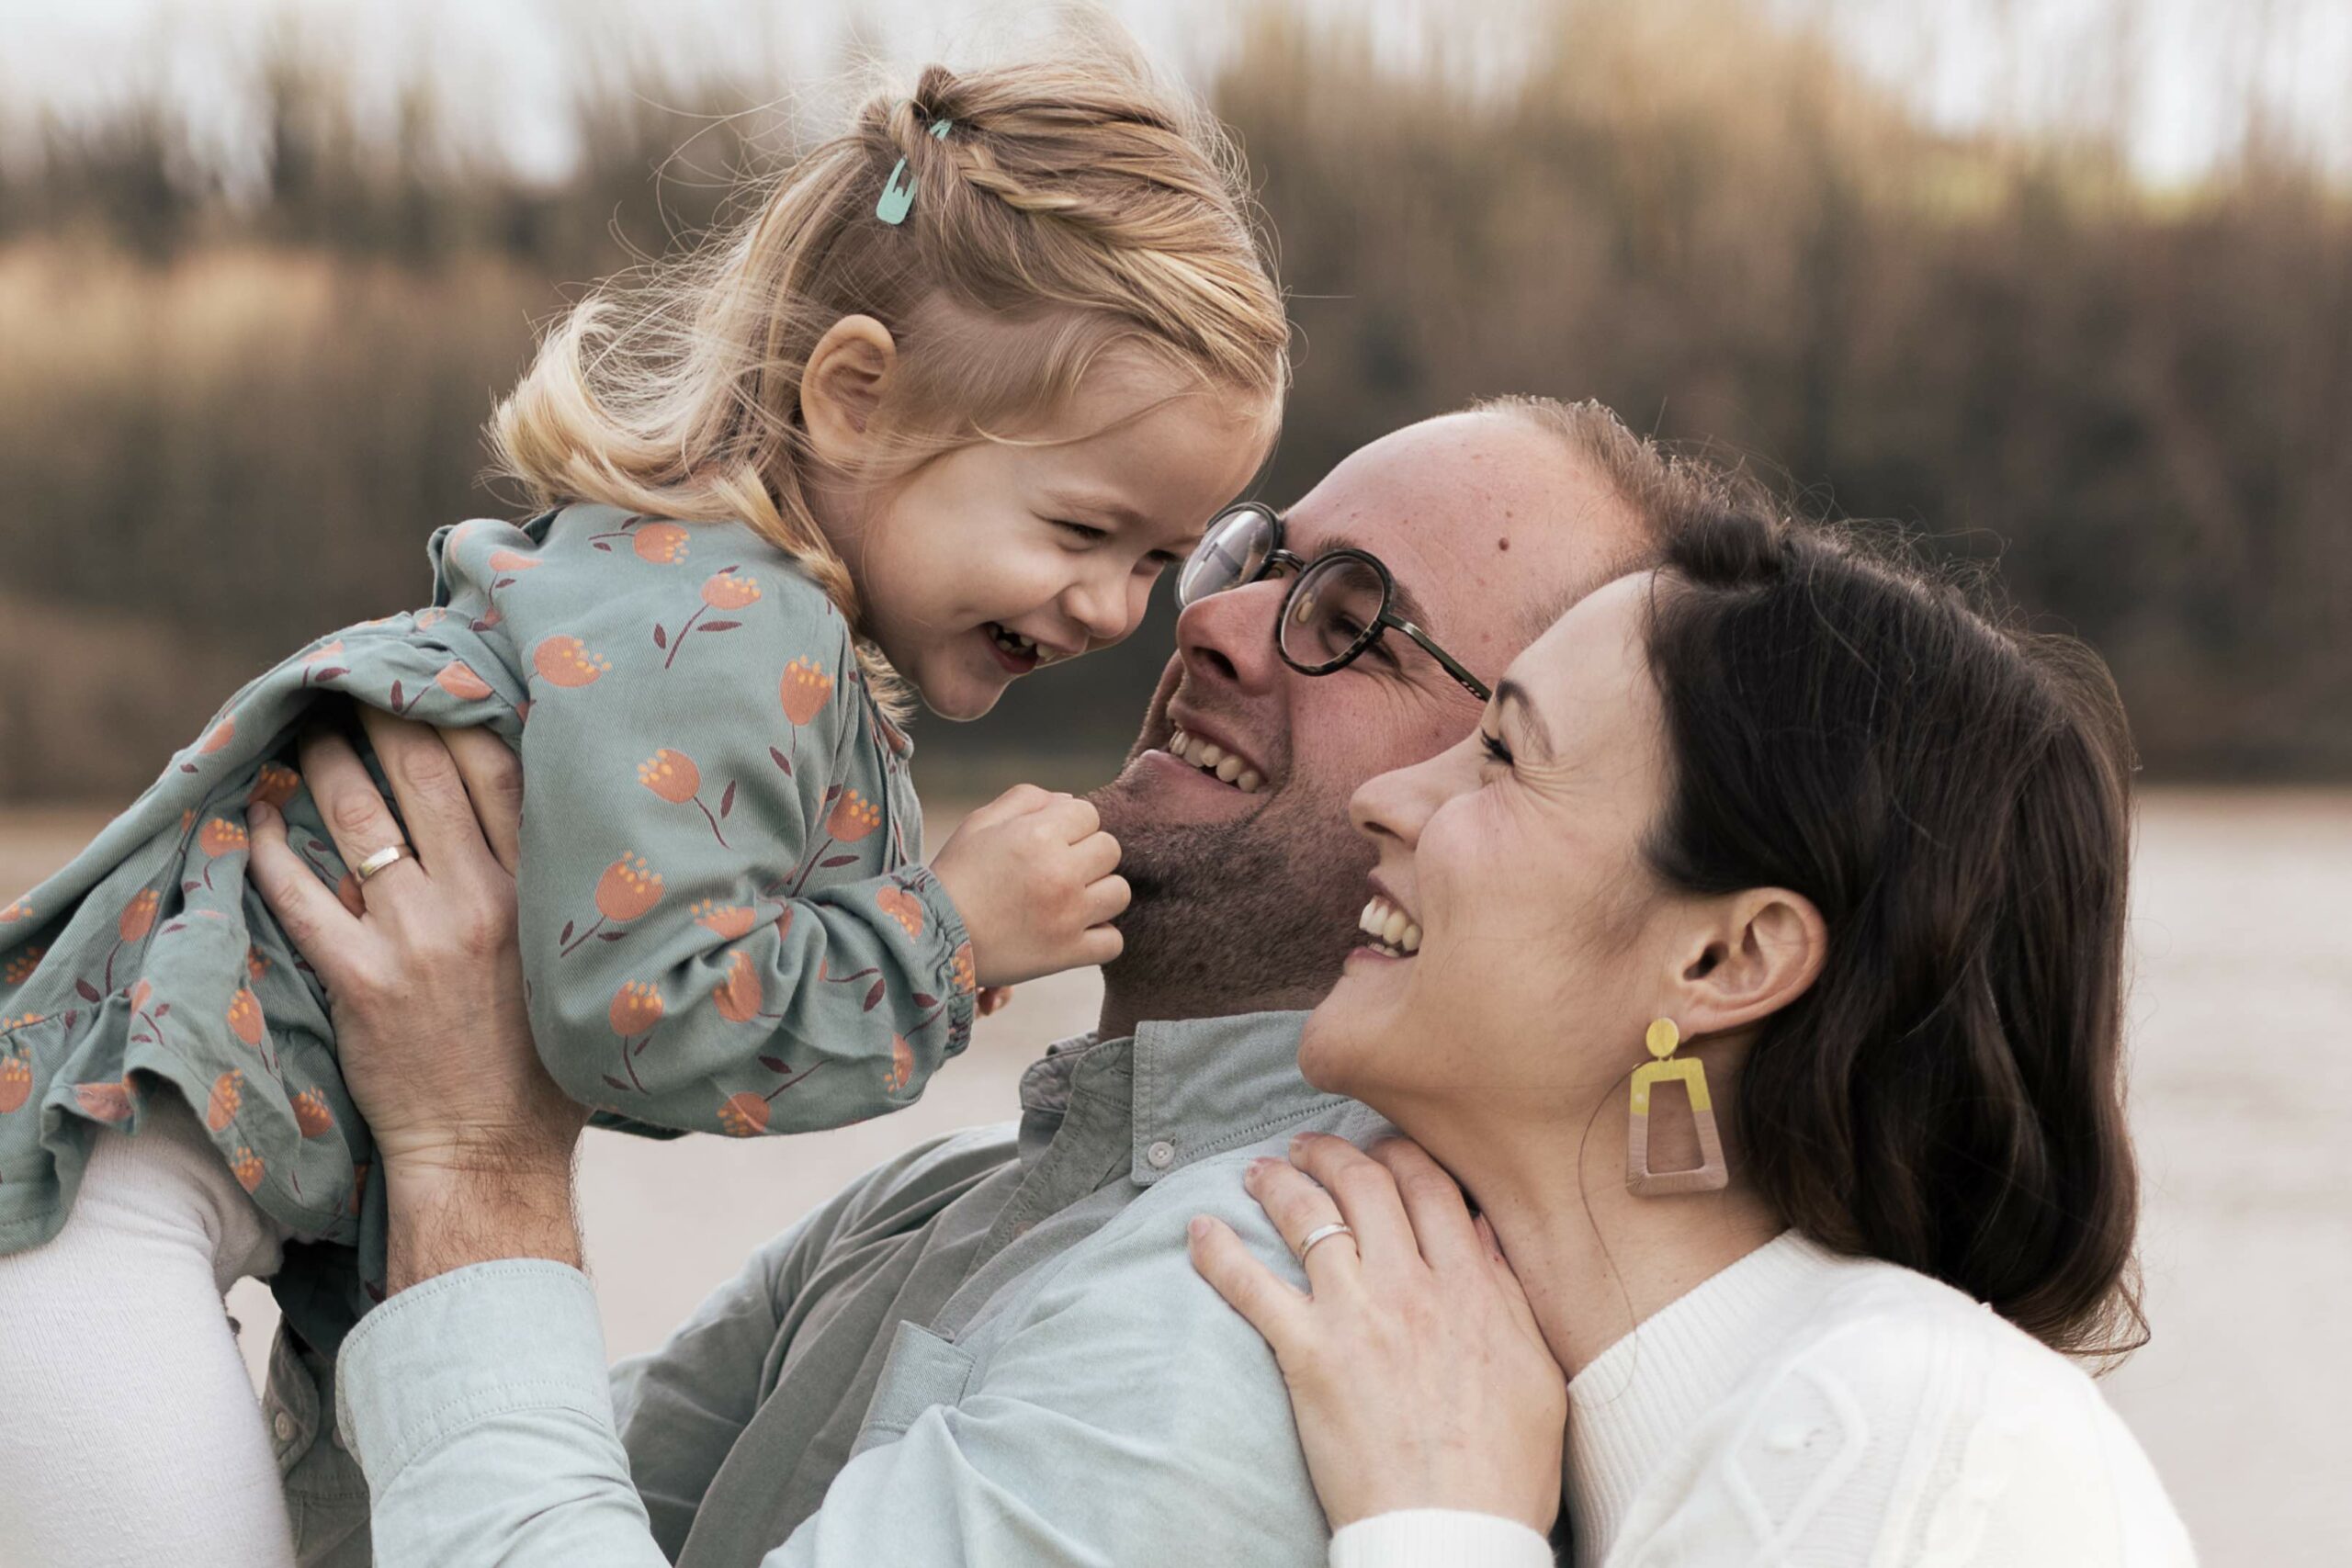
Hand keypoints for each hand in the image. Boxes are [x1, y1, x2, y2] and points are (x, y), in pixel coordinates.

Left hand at [245, 709, 586, 1289]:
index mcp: (540, 893)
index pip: (499, 772)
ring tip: (308, 736)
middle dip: (384, 716)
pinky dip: (272, 848)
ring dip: (326, 765)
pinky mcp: (360, 980)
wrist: (492, 1155)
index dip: (460, 713)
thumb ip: (557, 892)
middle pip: (423, 776)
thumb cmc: (545, 1065)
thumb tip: (545, 817)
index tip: (433, 679)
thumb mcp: (576, 963)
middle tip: (355, 682)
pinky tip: (256, 820)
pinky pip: (301, 895)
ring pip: (358, 821)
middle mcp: (481, 903)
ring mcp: (417, 940)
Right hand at [929, 785, 1126, 985]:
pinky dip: (1099, 938)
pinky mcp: (1069, 953)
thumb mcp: (980, 823)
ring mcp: (1068, 915)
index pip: (1089, 814)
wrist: (932, 938)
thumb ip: (1027, 800)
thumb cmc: (956, 875)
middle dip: (1088, 856)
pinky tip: (1075, 931)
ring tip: (1070, 901)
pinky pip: (1113, 941)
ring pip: (1119, 892)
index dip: (1071, 826)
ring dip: (1099, 895)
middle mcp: (1060, 872)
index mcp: (1039, 834)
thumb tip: (1069, 801)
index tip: (1049, 844)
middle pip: (1110, 850)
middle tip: (1058, 872)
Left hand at [1189, 1134, 1566, 1534]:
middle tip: (1310, 1146)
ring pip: (1309, 1218)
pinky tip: (1200, 1229)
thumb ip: (1506, 1297)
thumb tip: (1482, 1235)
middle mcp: (1411, 1286)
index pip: (1430, 1188)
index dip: (1401, 1155)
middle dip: (1333, 1153)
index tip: (1383, 1148)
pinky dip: (1220, 1253)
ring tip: (1259, 1171)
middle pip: (1367, 1185)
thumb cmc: (1502, 1469)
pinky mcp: (1306, 1355)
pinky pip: (1252, 1287)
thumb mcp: (1534, 1372)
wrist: (1452, 1534)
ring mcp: (1355, 1316)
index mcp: (1470, 1288)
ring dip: (1279, 1183)